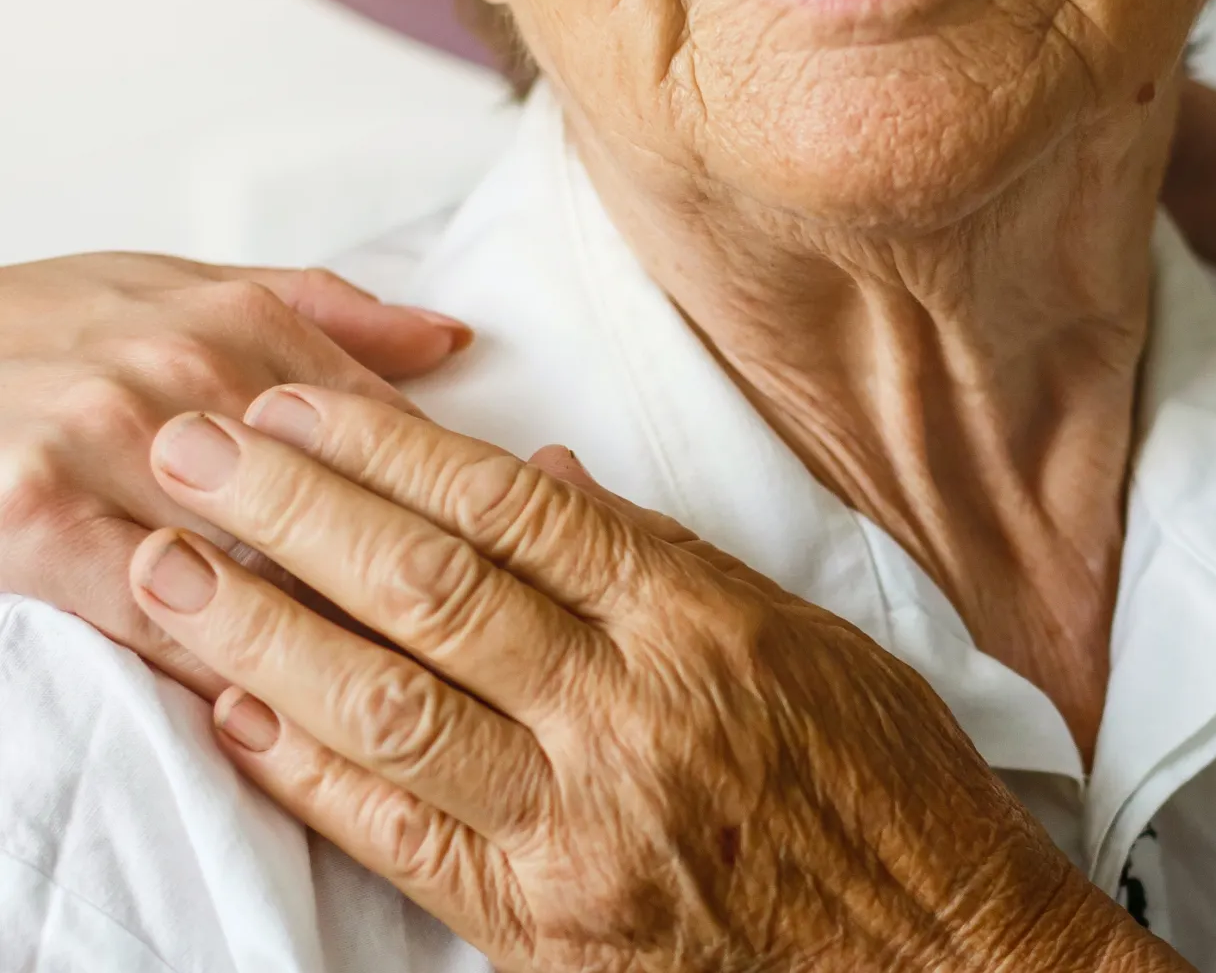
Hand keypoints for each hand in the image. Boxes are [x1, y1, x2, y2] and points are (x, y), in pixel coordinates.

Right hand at [0, 253, 470, 696]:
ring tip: (429, 704)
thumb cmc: (40, 325)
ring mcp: (114, 453)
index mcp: (244, 328)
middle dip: (430, 596)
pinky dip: (232, 669)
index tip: (526, 584)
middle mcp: (191, 384)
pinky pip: (168, 618)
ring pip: (272, 573)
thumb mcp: (176, 287)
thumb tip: (452, 336)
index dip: (472, 523)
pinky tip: (288, 709)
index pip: (400, 437)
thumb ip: (324, 313)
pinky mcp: (44, 526)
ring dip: (350, 644)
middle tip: (507, 667)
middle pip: (352, 511)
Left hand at [125, 389, 1184, 972]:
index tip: (301, 405)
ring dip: (260, 631)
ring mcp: (583, 830)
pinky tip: (236, 713)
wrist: (939, 956)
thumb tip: (542, 481)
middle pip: (428, 591)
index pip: (514, 513)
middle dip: (292, 510)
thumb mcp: (812, 640)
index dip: (390, 450)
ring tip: (170, 568)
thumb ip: (668, 562)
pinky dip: (306, 772)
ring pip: (386, 708)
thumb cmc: (892, 791)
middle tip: (195, 447)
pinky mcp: (547, 927)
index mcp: (706, 628)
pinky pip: (399, 838)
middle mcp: (635, 718)